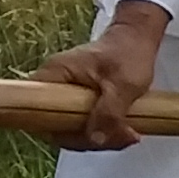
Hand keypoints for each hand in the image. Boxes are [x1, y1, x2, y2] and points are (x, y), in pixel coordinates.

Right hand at [31, 0, 169, 150]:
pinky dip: (100, 129)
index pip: (41, 115)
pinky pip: (80, 121)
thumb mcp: (122, 85)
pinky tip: (122, 130)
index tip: (95, 138)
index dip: (64, 134)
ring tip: (128, 134)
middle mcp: (52, 84)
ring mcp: (63, 91)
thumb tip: (96, 141)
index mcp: (54, 76)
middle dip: (89, 139)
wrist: (137, 36)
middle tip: (122, 137)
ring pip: (71, 126)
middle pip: (57, 126)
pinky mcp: (75, 97)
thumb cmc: (127, 53)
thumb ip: (108, 114)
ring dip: (98, 136)